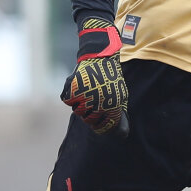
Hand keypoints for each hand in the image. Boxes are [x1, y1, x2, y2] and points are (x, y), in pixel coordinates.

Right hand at [60, 18, 128, 136]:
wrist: (100, 57)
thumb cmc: (111, 77)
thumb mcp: (121, 95)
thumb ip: (119, 112)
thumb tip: (122, 133)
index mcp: (110, 106)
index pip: (103, 126)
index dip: (102, 127)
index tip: (101, 125)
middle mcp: (97, 103)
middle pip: (89, 120)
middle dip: (91, 116)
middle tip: (92, 106)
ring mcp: (83, 96)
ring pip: (78, 111)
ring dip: (81, 105)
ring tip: (88, 93)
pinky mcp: (72, 89)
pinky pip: (69, 100)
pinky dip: (72, 96)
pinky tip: (79, 88)